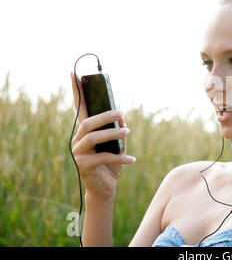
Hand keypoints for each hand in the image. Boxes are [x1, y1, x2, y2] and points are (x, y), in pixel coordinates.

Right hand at [70, 72, 135, 199]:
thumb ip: (118, 131)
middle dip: (105, 116)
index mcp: (85, 132)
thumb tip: (122, 119)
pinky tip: (132, 159)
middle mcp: (78, 140)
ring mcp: (78, 153)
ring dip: (112, 134)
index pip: (79, 108)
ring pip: (93, 138)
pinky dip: (120, 157)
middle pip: (88, 123)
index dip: (76, 90)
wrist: (105, 188)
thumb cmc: (111, 163)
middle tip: (120, 113)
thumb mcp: (118, 145)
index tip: (73, 71)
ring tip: (127, 132)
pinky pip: (103, 158)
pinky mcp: (83, 166)